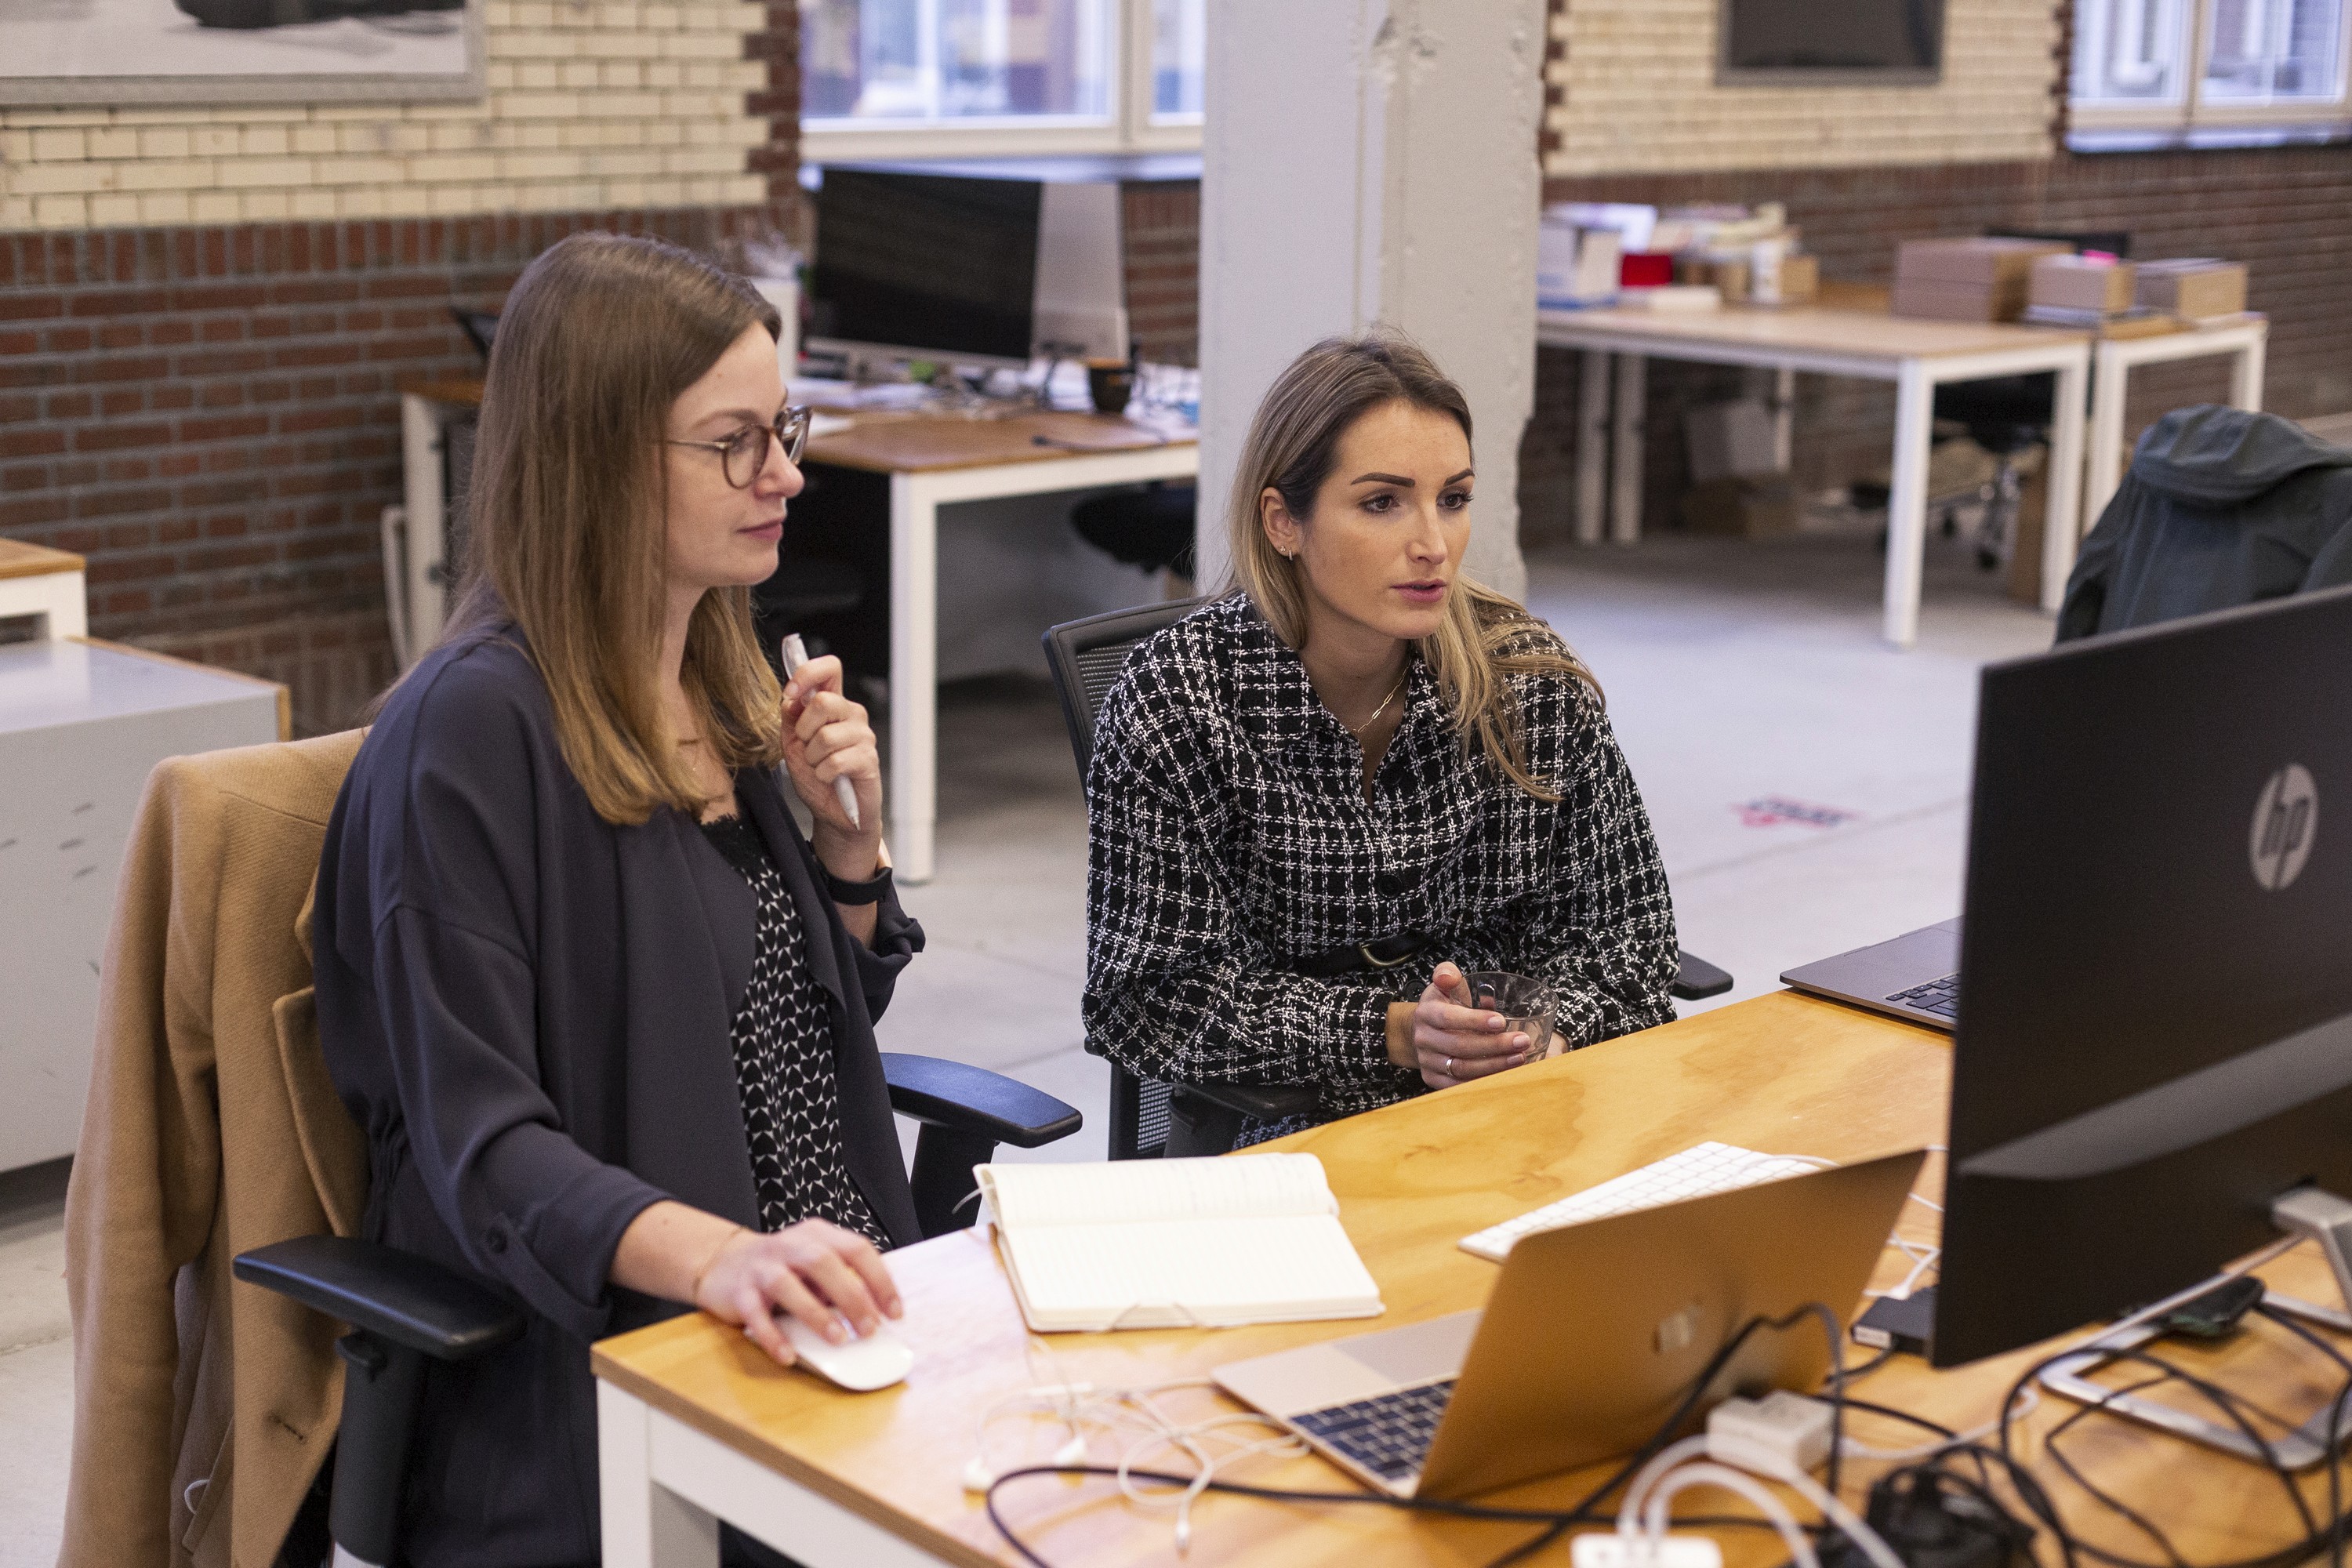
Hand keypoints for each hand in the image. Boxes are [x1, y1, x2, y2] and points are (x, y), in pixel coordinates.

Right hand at [693, 1218, 903, 1366]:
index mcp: (817, 1235)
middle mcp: (790, 1245)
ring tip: (838, 1340)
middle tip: (869, 1330)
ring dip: (816, 1314)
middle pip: (824, 1263)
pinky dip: (774, 1337)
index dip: (879, 1280)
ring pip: (788, 1285)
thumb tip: (876, 1316)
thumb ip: (841, 1281)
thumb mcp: (814, 1264)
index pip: (856, 1249)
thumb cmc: (782, 1267)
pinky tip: (789, 1355)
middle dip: (851, 1297)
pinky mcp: (739, 1293)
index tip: (894, 1313)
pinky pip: (756, 1315)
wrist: (723, 1262)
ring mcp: (762, 1267)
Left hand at [781, 653, 881, 864]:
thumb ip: (791, 719)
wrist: (834, 814)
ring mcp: (863, 736)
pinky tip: (830, 779)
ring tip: (820, 768)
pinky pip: (835, 761)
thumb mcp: (792, 745)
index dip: (807, 673)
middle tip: (807, 748)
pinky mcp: (869, 760)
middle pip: (823, 701)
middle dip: (804, 730)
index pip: (829, 669)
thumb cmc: (817, 778)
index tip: (790, 693)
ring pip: (826, 735)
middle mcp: (851, 715)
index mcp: (833, 705)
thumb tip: (791, 698)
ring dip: (812, 758)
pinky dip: (823, 774)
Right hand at [1392, 962, 1531, 1089]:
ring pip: (1462, 1068)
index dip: (1474, 1020)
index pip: (1448, 1018)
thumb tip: (1448, 976)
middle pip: (1459, 1046)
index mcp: (1426, 1013)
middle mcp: (1423, 1039)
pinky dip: (1483, 1081)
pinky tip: (1505, 1074)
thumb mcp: (1444, 985)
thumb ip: (1447, 973)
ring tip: (1519, 1058)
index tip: (1501, 1021)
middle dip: (1494, 1045)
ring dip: (1493, 1065)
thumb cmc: (1442, 1005)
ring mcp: (1427, 1062)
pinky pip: (1459, 1085)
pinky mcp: (1433, 1079)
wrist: (1423, 1031)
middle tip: (1521, 1041)